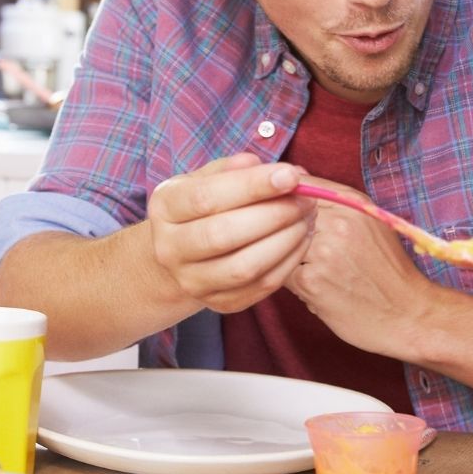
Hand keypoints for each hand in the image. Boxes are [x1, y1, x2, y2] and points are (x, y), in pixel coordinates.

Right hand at [147, 154, 315, 313]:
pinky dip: (289, 261)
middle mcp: (170, 248)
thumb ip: (237, 169)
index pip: (207, 197)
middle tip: (307, 199)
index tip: (291, 175)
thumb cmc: (204, 207)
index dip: (253, 186)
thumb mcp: (209, 178)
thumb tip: (274, 169)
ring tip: (307, 218)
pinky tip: (301, 239)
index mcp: (165, 207)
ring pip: (244, 267)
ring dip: (286, 241)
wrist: (183, 255)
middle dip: (275, 214)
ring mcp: (192, 281)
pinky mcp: (219, 304)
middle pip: (224, 234)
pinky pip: (261, 286)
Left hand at [285, 179, 428, 354]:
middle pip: (285, 213)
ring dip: (286, 255)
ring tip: (311, 269)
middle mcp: (340, 222)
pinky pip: (281, 271)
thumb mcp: (370, 223)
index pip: (300, 185)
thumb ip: (334, 200)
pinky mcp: (312, 282)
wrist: (408, 315)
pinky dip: (292, 281)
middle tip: (301, 249)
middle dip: (282, 229)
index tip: (286, 214)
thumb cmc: (387, 270)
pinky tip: (314, 287)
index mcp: (353, 203)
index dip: (285, 199)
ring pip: (279, 243)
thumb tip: (293, 177)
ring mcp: (324, 252)